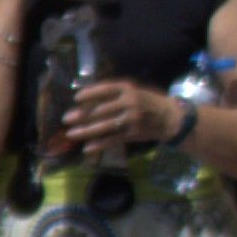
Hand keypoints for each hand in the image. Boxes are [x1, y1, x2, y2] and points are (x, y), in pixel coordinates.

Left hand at [57, 75, 183, 158]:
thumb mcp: (134, 92)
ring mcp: (132, 119)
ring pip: (105, 126)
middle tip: (66, 119)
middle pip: (101, 109)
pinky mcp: (134, 134)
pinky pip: (113, 139)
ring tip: (71, 134)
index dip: (90, 93)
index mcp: (129, 89)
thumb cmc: (147, 103)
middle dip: (82, 115)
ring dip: (86, 131)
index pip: (106, 89)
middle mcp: (130, 102)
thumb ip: (114, 95)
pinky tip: (87, 147)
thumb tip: (86, 101)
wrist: (170, 118)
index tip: (76, 98)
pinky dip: (99, 144)